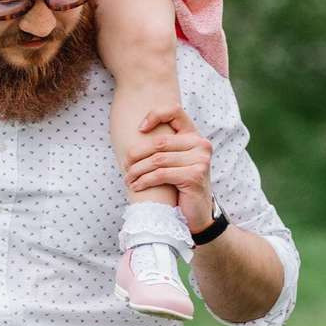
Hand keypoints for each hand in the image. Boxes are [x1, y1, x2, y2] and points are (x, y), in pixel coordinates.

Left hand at [123, 107, 213, 231]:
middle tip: (124, 166)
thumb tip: (135, 131)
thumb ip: (164, 146)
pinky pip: (160, 174)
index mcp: (195, 136)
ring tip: (128, 179)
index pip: (174, 111)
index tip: (139, 129)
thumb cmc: (180, 186)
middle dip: (136, 154)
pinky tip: (136, 186)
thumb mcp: (174, 161)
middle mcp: (201, 145)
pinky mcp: (194, 176)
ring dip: (137, 171)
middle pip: (159, 141)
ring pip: (157, 160)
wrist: (197, 214)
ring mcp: (200, 160)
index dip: (154, 115)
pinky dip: (144, 181)